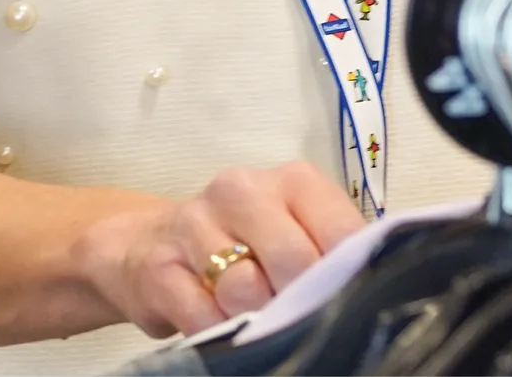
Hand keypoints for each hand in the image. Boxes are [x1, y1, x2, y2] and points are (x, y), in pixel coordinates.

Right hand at [68, 162, 365, 336]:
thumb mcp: (294, 231)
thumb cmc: (243, 241)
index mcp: (294, 181)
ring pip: (245, 289)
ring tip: (252, 312)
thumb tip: (364, 282)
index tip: (341, 297)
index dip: (344, 274)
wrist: (147, 244)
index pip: (340, 230)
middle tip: (294, 312)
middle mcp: (243, 190)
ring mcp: (195, 224)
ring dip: (254, 315)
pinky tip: (218, 322)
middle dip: (299, 299)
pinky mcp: (158, 267)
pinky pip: (202, 315)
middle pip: (294, 259)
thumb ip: (328, 247)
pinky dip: (217, 330)